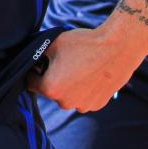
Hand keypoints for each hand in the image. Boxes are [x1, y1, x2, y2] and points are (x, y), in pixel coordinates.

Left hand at [27, 18, 147, 112]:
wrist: (118, 48)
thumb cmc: (84, 43)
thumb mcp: (54, 43)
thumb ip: (38, 54)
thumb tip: (30, 59)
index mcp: (51, 88)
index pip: (30, 83)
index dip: (35, 70)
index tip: (43, 62)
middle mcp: (65, 103)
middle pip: (51, 90)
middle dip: (53, 78)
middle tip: (65, 61)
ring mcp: (83, 106)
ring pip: (68, 95)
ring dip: (69, 85)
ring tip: (80, 66)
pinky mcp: (98, 105)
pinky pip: (84, 98)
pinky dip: (84, 89)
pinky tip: (91, 74)